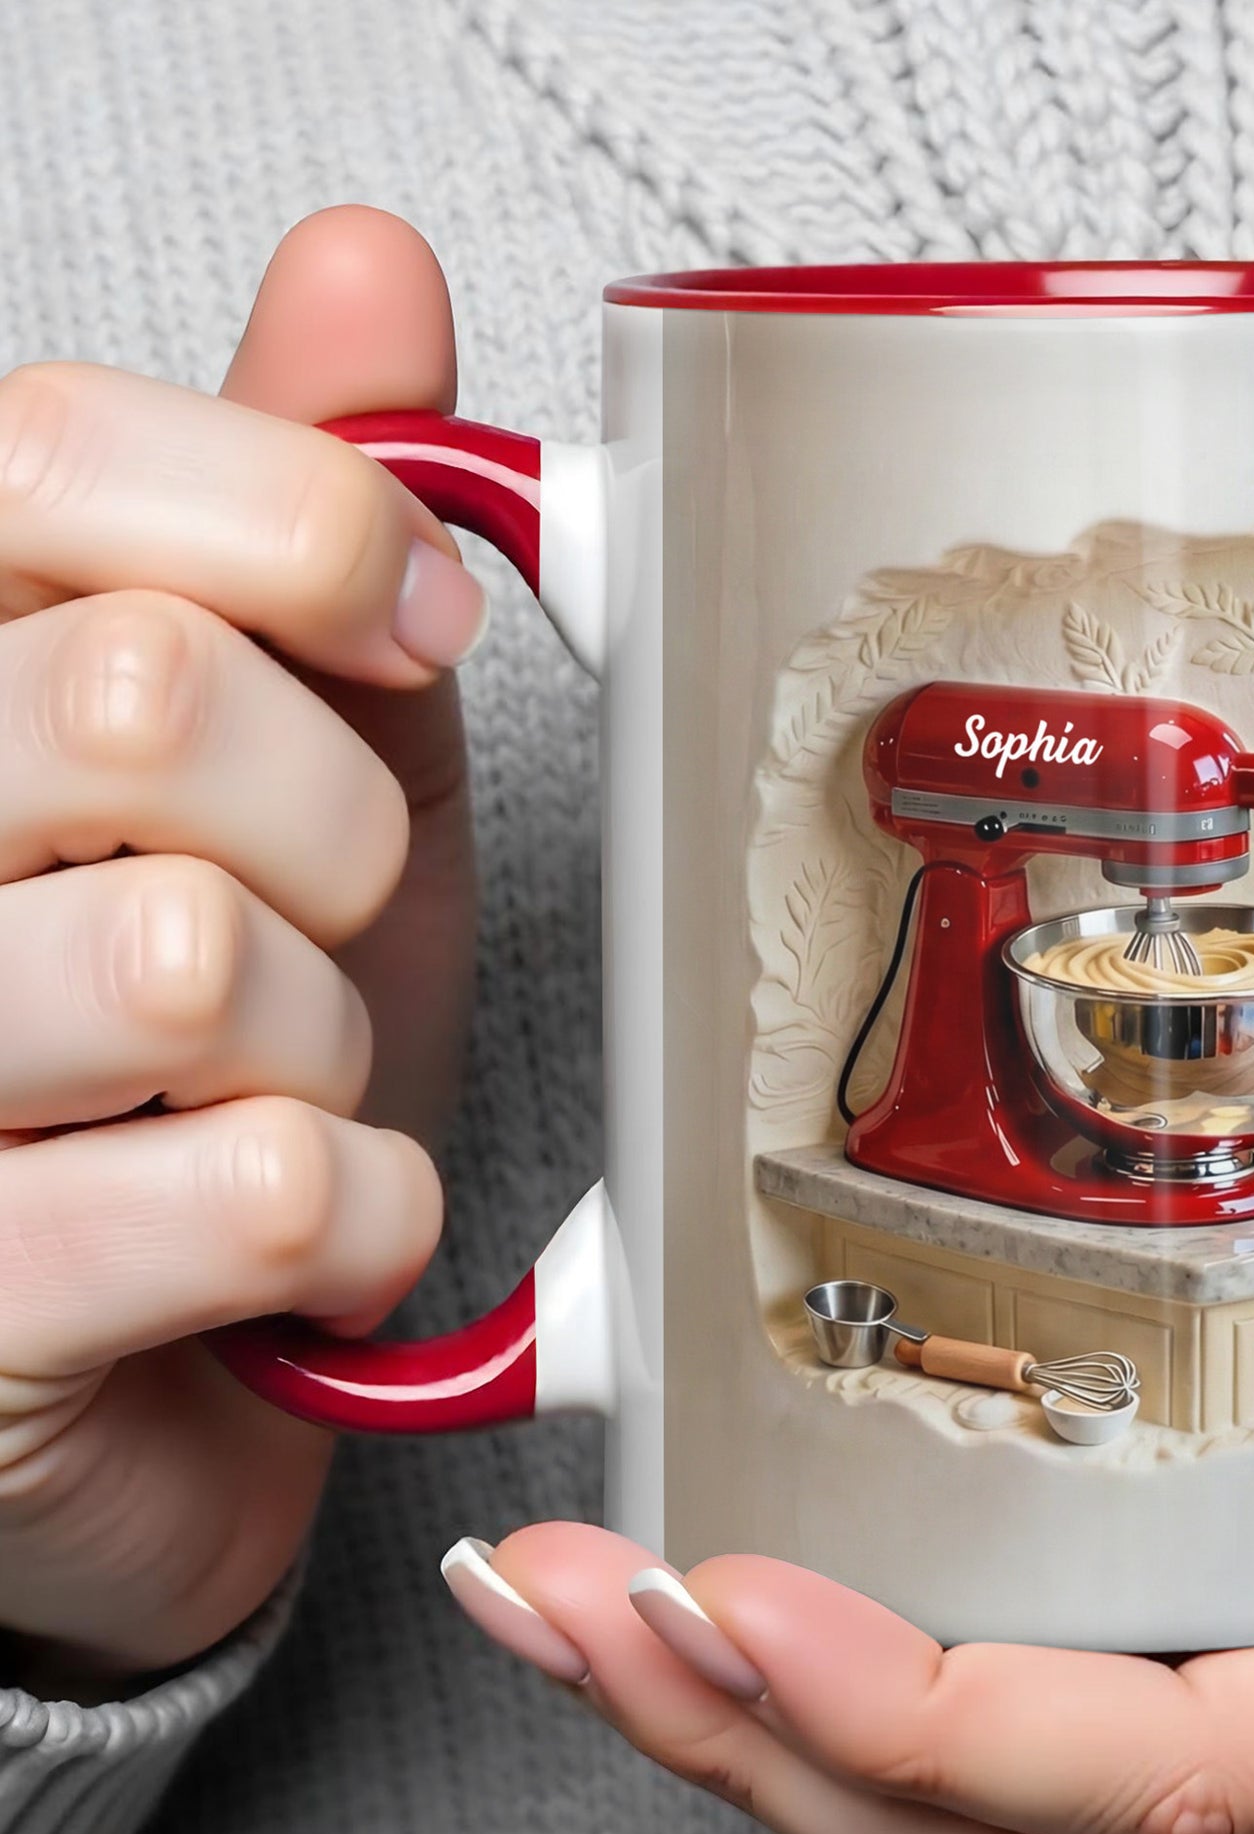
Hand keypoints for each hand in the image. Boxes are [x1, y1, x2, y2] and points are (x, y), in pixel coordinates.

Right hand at [0, 208, 483, 1680]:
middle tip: (318, 924)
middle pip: (144, 698)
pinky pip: (260, 1192)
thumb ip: (294, 526)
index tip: (415, 628)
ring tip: (274, 1097)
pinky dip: (362, 1223)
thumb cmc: (215, 1052)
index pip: (48, 454)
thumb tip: (367, 270)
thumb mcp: (291, 753)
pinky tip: (297, 1243)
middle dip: (335, 831)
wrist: (169, 1353)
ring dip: (327, 1047)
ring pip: (194, 958)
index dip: (307, 527)